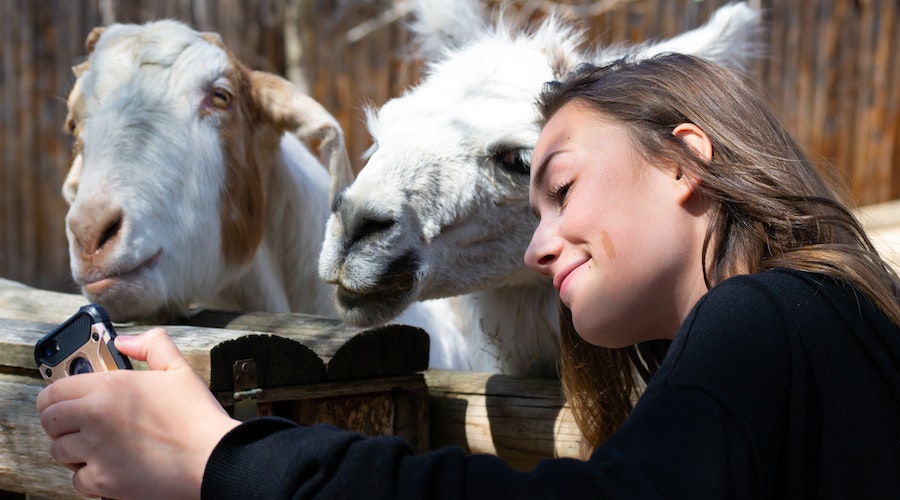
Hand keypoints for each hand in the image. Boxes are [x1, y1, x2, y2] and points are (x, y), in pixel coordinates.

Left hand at [36, 328, 239, 499]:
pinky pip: (76, 480)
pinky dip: (88, 476)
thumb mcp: (179, 369)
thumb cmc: (197, 416)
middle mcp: (95, 417)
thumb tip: (124, 341)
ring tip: (93, 448)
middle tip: (76, 425)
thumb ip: (151, 345)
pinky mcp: (103, 480)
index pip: (54, 390)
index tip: (62, 401)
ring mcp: (96, 451)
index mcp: (110, 387)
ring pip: (58, 452)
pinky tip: (106, 468)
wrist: (211, 457)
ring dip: (72, 450)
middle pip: (49, 421)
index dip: (54, 396)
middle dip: (59, 423)